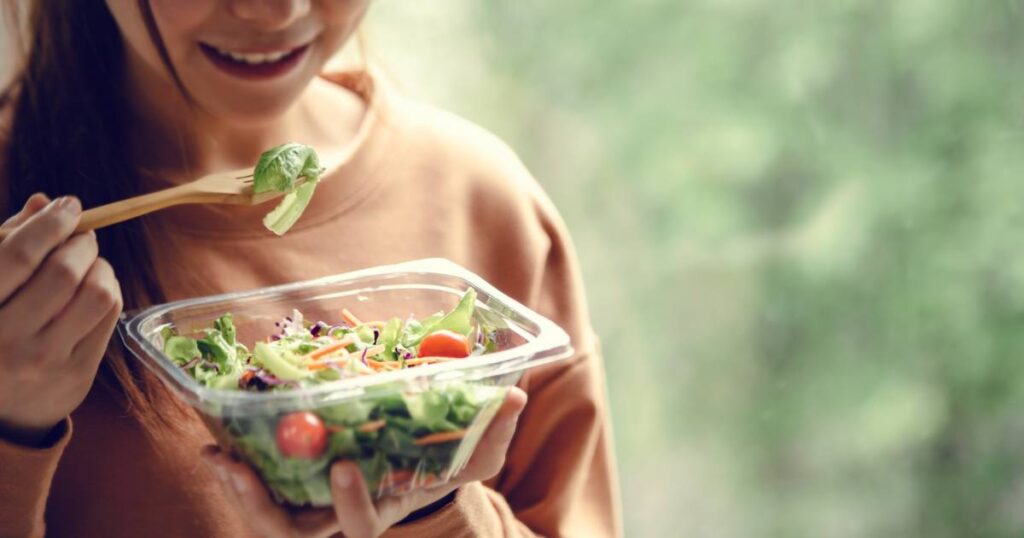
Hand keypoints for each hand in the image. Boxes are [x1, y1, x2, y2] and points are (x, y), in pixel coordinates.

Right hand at [0, 194, 123, 445]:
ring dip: (101, 267)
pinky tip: (95, 288)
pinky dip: (110, 291)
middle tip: (82, 235)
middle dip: (81, 243)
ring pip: (97, 295)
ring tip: (89, 263)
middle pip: (63, 272)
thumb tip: (43, 203)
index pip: (18, 255)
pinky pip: (109, 318)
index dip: (50, 223)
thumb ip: (7, 245)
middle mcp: (6, 339)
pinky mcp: (77, 375)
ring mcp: (44, 361)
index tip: (68, 206)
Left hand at [202, 387, 527, 537]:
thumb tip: (515, 395)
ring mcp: (314, 512)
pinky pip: (261, 492)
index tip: (343, 466)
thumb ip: (493, 432)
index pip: (362, 528)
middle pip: (294, 535)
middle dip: (260, 509)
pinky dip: (238, 470)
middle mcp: (341, 522)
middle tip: (234, 467)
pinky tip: (217, 443)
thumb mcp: (473, 454)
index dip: (351, 504)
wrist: (416, 476)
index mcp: (383, 513)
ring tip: (215, 455)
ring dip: (238, 490)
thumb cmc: (445, 466)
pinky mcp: (295, 494)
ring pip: (268, 520)